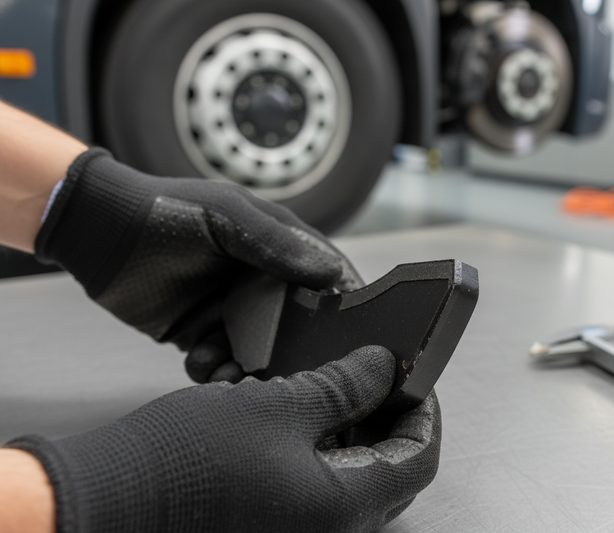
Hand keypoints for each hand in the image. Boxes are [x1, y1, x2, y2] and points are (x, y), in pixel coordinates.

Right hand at [6, 346, 440, 532]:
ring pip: (354, 477)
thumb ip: (345, 386)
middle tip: (379, 375)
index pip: (418, 457)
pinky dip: (324, 448)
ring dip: (356, 430)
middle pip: (390, 470)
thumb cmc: (185, 459)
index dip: (422, 410)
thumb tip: (385, 367)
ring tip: (342, 385)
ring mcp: (300, 531)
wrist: (106, 501)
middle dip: (389, 417)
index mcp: (344, 508)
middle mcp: (330, 531)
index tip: (413, 375)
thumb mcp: (278, 406)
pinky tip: (305, 413)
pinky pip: (319, 488)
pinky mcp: (274, 524)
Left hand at [36, 149, 362, 377]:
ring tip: (230, 370)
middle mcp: (261, 283)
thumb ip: (276, 243)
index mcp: (278, 249)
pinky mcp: (202, 335)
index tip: (349, 336)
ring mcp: (232, 311)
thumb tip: (332, 274)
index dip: (339, 306)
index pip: (325, 280)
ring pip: (260, 354)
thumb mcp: (227, 216)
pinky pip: (222, 365)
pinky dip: (217, 372)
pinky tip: (202, 361)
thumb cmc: (167, 210)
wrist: (99, 233)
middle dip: (293, 353)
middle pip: (298, 328)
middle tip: (281, 367)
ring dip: (251, 369)